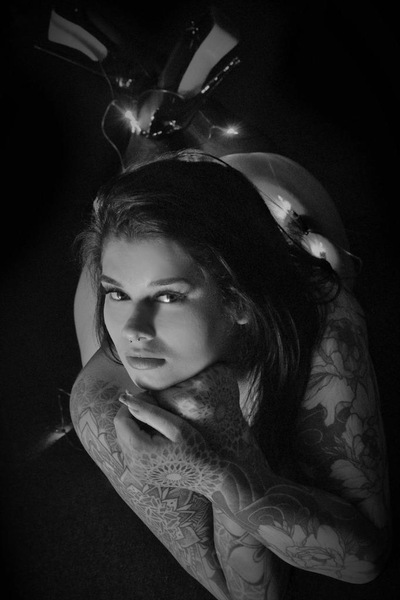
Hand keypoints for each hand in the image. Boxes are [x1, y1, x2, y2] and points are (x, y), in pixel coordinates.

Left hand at [114, 364, 264, 496]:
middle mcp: (131, 463)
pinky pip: (131, 450)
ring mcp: (135, 470)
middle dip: (134, 415)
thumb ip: (148, 411)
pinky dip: (140, 439)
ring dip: (137, 427)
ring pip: (125, 438)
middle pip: (121, 429)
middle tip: (157, 408)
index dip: (132, 405)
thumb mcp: (174, 425)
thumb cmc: (194, 447)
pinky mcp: (140, 473)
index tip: (150, 399)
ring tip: (159, 423)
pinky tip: (158, 437)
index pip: (120, 419)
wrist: (206, 475)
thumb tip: (126, 399)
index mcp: (138, 449)